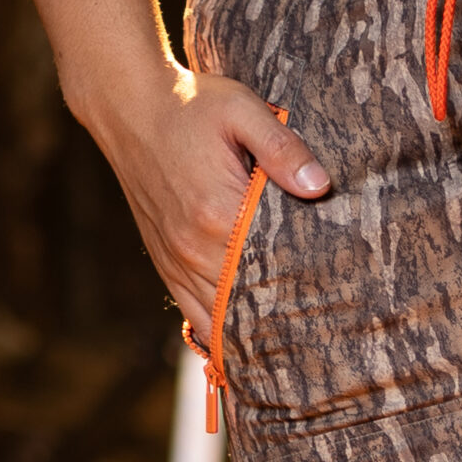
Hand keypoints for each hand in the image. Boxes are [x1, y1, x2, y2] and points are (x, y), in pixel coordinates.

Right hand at [87, 66, 330, 338]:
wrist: (128, 106)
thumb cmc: (192, 105)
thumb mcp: (242, 110)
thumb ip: (282, 148)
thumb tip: (319, 184)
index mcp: (218, 214)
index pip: (270, 272)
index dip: (301, 295)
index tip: (333, 313)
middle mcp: (193, 248)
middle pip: (246, 304)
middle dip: (282, 324)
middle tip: (322, 344)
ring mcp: (176, 259)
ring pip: (217, 319)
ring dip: (250, 336)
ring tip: (289, 356)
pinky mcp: (165, 261)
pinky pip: (192, 312)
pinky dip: (218, 331)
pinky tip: (243, 345)